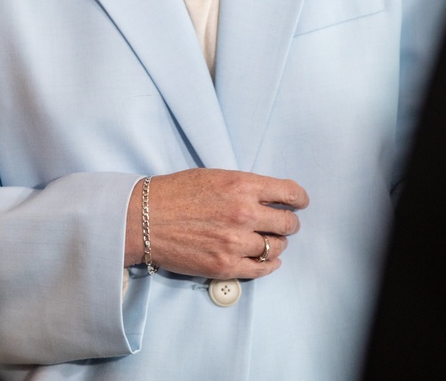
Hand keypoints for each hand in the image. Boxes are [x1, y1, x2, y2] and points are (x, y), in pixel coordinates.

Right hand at [125, 168, 308, 278]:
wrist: (145, 218)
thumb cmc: (176, 193)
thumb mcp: (215, 176)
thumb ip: (244, 186)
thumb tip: (269, 196)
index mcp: (242, 185)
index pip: (289, 193)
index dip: (299, 199)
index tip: (300, 202)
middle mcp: (244, 213)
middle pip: (287, 223)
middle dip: (288, 222)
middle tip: (284, 223)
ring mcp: (235, 242)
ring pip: (277, 247)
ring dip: (277, 243)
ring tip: (270, 240)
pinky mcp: (225, 265)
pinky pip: (261, 269)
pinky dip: (269, 265)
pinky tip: (267, 260)